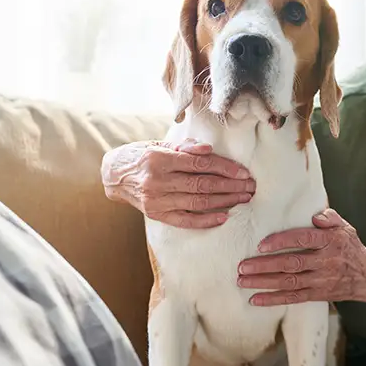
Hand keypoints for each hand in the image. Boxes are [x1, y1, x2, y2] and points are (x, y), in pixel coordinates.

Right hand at [100, 138, 255, 227]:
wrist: (115, 175)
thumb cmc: (143, 156)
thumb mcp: (161, 144)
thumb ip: (185, 148)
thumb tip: (209, 150)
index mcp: (159, 158)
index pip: (200, 164)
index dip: (225, 168)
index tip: (244, 172)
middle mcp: (157, 180)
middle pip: (203, 185)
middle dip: (231, 186)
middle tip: (251, 187)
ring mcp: (156, 200)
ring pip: (198, 202)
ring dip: (225, 202)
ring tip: (243, 198)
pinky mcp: (157, 215)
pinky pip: (186, 220)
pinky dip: (206, 220)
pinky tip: (224, 217)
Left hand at [236, 209, 365, 305]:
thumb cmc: (351, 249)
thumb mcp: (345, 228)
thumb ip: (329, 218)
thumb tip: (315, 215)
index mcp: (330, 241)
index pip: (303, 239)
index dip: (281, 242)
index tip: (261, 244)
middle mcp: (325, 261)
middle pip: (291, 263)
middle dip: (264, 265)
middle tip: (243, 266)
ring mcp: (321, 280)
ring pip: (289, 282)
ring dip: (264, 282)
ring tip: (243, 281)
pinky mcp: (318, 294)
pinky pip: (294, 298)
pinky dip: (273, 299)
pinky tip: (256, 299)